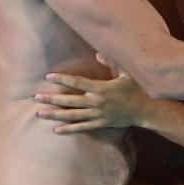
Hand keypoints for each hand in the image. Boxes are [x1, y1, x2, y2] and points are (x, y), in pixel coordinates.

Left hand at [35, 55, 152, 133]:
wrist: (147, 110)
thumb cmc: (138, 88)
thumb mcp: (128, 72)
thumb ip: (112, 61)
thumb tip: (97, 54)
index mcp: (102, 88)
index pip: (77, 82)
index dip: (62, 79)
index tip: (48, 76)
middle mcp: (97, 102)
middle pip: (70, 101)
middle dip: (52, 98)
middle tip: (36, 97)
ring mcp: (98, 115)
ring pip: (73, 115)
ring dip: (56, 114)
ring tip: (40, 113)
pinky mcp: (101, 124)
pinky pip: (83, 127)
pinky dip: (69, 129)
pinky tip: (56, 130)